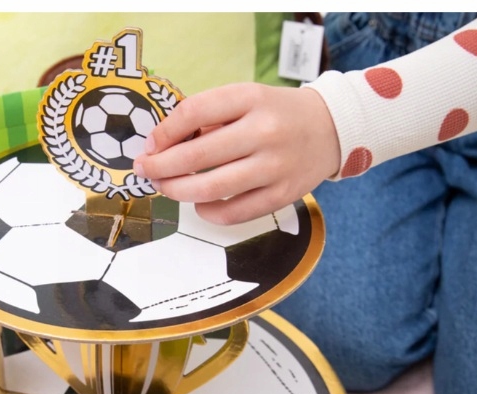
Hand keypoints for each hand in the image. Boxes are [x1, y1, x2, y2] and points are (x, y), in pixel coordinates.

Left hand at [133, 83, 339, 225]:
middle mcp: (264, 131)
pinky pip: (233, 213)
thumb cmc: (276, 115)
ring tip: (165, 188)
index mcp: (251, 98)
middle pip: (196, 155)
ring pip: (210, 189)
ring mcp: (274, 166)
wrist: (330, 129)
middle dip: (161, 167)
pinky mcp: (281, 195)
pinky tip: (199, 205)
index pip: (194, 113)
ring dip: (178, 191)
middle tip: (146, 171)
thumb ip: (208, 118)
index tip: (150, 146)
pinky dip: (207, 212)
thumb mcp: (246, 99)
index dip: (164, 133)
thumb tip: (161, 147)